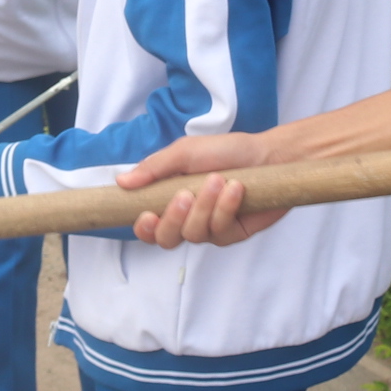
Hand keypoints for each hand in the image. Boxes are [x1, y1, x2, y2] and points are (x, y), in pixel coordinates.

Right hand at [116, 129, 288, 248]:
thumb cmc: (226, 151)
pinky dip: (226, 208)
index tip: (148, 214)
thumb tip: (121, 182)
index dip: (143, 228)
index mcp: (169, 199)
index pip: (148, 226)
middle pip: (166, 239)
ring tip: (219, 180)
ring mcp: (210, 228)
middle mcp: (187, 218)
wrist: (268, 154)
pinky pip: (220, 231)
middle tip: (185, 195)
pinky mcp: (233, 233)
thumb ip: (154, 168)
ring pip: (194, 234)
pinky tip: (235, 189)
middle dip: (173, 219)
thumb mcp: (185, 152)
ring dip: (205, 206)